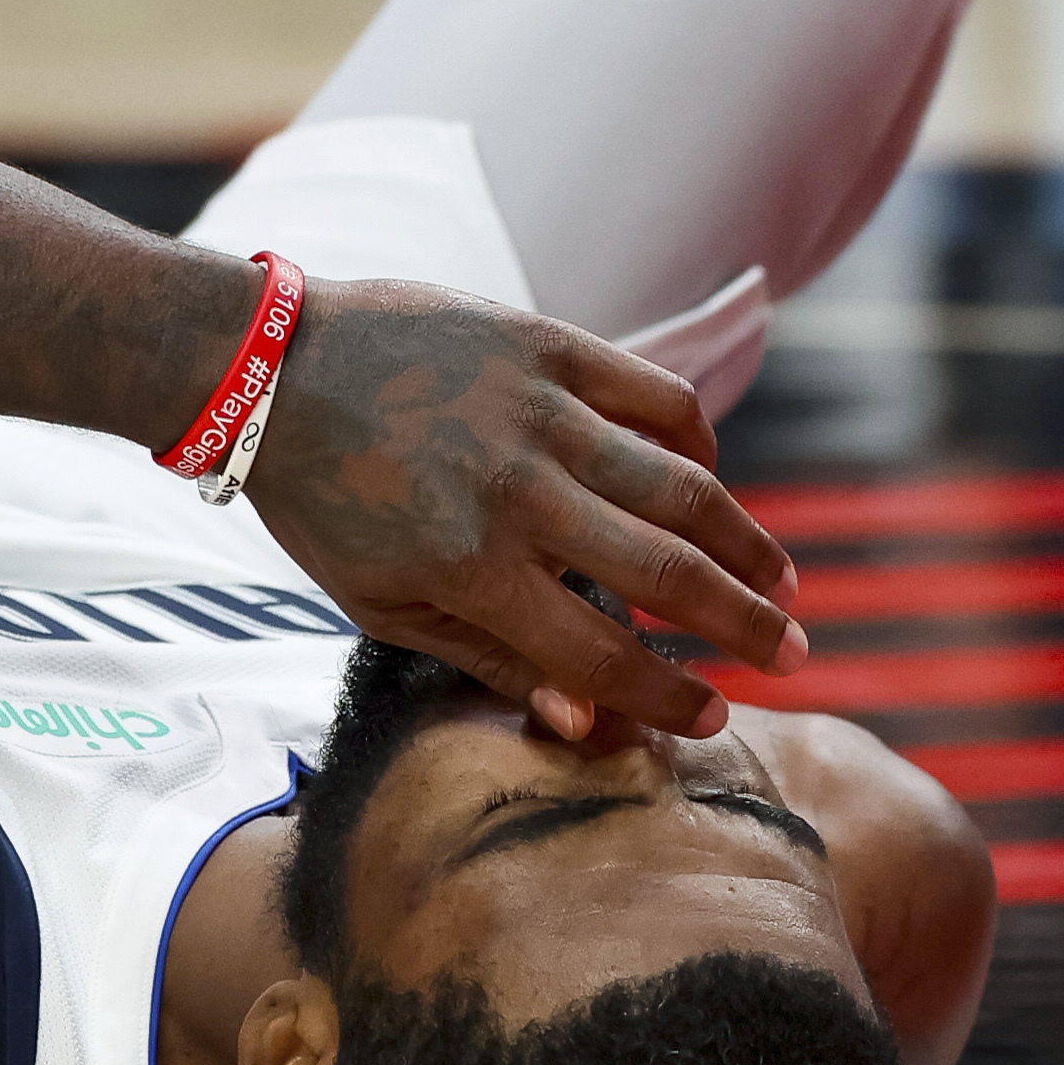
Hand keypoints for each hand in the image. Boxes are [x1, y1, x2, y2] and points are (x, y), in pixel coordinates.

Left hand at [248, 281, 804, 746]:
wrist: (271, 371)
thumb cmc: (325, 503)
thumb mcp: (384, 606)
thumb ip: (492, 659)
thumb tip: (589, 719)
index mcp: (472, 569)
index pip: (602, 655)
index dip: (670, 696)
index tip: (717, 715)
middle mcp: (517, 493)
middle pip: (667, 574)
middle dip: (745, 624)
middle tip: (792, 654)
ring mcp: (539, 412)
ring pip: (683, 485)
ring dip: (747, 541)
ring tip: (782, 581)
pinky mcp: (546, 344)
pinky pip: (656, 396)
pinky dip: (698, 442)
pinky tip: (711, 480)